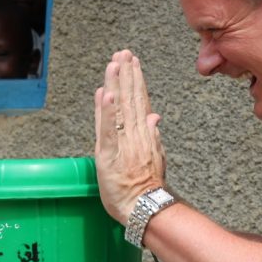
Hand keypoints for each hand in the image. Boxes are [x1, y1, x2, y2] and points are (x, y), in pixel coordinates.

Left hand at [94, 50, 166, 222]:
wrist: (145, 208)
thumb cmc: (148, 188)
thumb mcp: (155, 159)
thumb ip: (153, 137)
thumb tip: (156, 116)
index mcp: (142, 135)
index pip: (139, 102)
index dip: (135, 81)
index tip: (133, 62)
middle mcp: (133, 135)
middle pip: (130, 99)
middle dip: (126, 74)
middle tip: (123, 52)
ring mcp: (122, 143)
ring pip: (120, 109)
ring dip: (117, 84)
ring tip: (116, 63)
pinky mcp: (109, 155)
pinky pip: (107, 130)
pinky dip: (107, 112)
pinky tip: (105, 94)